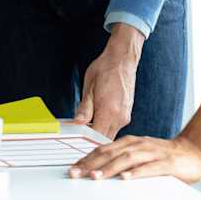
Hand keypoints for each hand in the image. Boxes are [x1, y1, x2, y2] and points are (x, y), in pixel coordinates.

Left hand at [68, 134, 200, 183]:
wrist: (194, 151)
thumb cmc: (164, 156)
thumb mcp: (139, 155)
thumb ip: (121, 160)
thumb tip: (96, 170)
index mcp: (130, 143)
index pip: (103, 150)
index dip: (86, 159)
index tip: (72, 169)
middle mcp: (138, 145)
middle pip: (110, 153)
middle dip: (91, 164)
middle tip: (76, 174)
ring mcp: (153, 153)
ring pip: (127, 159)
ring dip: (109, 168)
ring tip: (95, 176)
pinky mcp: (167, 162)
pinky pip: (150, 167)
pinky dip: (137, 172)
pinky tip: (126, 178)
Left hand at [73, 23, 143, 138]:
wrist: (122, 59)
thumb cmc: (104, 69)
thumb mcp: (89, 88)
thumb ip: (84, 109)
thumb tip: (77, 124)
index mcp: (110, 111)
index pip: (97, 137)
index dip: (85, 140)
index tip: (74, 138)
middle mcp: (120, 117)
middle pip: (104, 138)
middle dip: (90, 138)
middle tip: (76, 133)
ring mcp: (125, 116)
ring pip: (110, 133)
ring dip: (97, 132)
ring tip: (84, 125)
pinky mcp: (126, 113)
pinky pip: (114, 126)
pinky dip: (104, 126)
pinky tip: (95, 118)